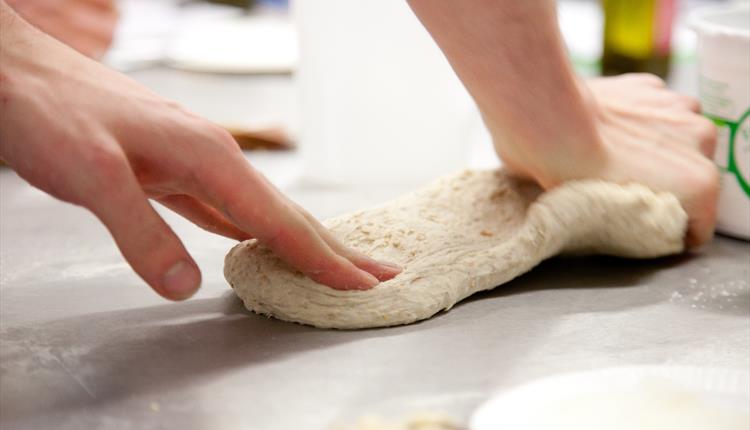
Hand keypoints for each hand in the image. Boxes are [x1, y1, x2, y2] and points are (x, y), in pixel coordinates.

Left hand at [0, 7, 400, 299]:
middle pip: (289, 212)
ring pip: (265, 210)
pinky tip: (263, 242)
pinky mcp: (173, 169)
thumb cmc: (49, 111)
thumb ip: (140, 232)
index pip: (281, 220)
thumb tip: (186, 285)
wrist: (14, 71)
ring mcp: (196, 161)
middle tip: (381, 272)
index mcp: (208, 157)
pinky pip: (232, 209)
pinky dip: (259, 230)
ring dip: (305, 240)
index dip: (324, 257)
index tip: (364, 283)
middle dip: (337, 248)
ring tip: (339, 261)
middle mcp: (213, 157)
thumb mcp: (89, 175)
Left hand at [490, 74, 718, 246]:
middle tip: (624, 190)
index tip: (646, 231)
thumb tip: (628, 226)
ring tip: (614, 155)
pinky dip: (638, 121)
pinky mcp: (652, 86)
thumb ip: (636, 223)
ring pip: (678, 140)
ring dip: (657, 149)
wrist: (551, 121)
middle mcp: (702, 141)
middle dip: (666, 186)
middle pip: (692, 178)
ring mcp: (680, 108)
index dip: (670, 234)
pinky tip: (608, 129)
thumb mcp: (609, 222)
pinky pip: (654, 112)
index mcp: (699, 184)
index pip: (698, 226)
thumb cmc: (573, 176)